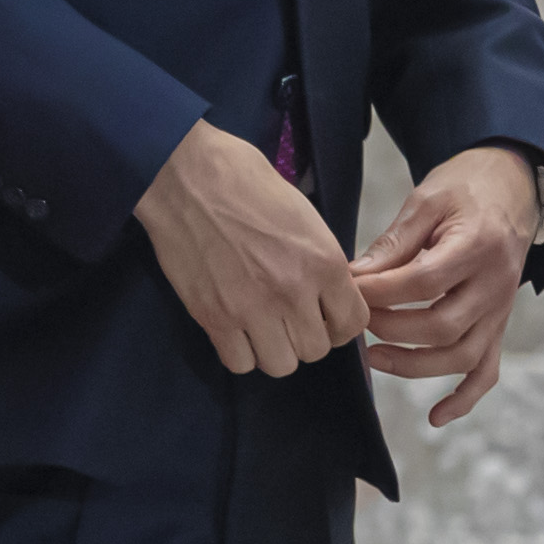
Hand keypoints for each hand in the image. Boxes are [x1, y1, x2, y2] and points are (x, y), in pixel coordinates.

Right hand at [135, 119, 368, 379]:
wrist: (190, 179)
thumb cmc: (250, 185)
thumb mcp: (307, 218)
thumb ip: (322, 263)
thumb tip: (331, 296)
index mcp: (324, 262)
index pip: (353, 323)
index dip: (341, 323)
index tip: (327, 315)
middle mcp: (293, 292)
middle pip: (316, 350)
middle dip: (307, 337)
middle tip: (292, 319)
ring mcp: (251, 309)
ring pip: (280, 365)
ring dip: (275, 349)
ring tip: (264, 326)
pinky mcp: (212, 317)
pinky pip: (238, 362)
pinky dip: (240, 351)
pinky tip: (237, 329)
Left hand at [350, 145, 541, 426]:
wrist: (512, 187)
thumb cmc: (465, 189)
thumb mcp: (427, 200)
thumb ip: (393, 243)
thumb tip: (352, 280)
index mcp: (479, 245)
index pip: (424, 282)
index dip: (380, 293)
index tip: (347, 291)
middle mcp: (496, 283)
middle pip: (442, 326)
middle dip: (390, 329)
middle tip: (355, 320)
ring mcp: (501, 308)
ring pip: (462, 355)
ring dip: (413, 365)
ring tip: (373, 357)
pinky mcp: (499, 324)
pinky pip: (487, 370)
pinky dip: (464, 398)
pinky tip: (435, 416)